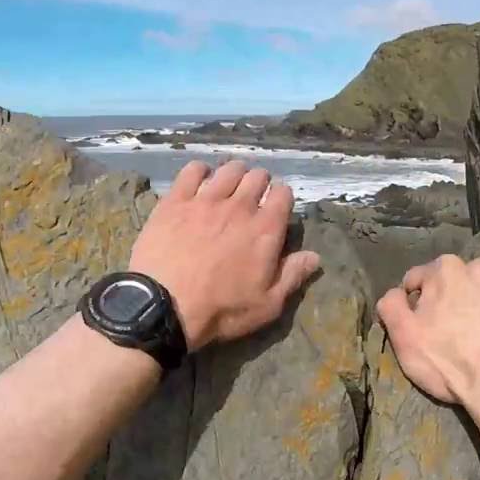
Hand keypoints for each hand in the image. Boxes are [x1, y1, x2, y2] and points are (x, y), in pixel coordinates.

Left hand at [130, 160, 320, 351]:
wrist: (165, 305)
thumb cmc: (221, 310)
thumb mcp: (267, 304)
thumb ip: (292, 276)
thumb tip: (315, 256)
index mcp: (265, 229)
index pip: (283, 194)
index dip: (281, 198)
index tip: (275, 209)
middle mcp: (239, 206)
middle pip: (258, 177)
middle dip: (260, 184)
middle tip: (252, 199)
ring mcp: (206, 200)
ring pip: (229, 169)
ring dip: (234, 174)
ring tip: (229, 188)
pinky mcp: (176, 201)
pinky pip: (192, 171)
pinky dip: (200, 171)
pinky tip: (199, 182)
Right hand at [375, 255, 479, 411]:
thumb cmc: (445, 358)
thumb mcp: (403, 334)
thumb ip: (390, 304)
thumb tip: (395, 294)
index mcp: (445, 267)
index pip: (415, 281)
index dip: (411, 306)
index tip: (418, 329)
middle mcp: (475, 266)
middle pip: (444, 283)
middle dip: (439, 302)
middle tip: (441, 334)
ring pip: (469, 290)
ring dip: (464, 304)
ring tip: (465, 334)